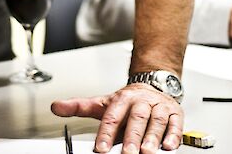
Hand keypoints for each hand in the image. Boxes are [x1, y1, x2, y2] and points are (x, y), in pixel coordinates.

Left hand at [51, 84, 182, 153]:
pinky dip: (173, 135)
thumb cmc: (127, 101)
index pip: (112, 117)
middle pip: (136, 119)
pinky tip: (169, 146)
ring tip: (148, 152)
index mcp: (121, 99)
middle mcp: (140, 101)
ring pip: (156, 121)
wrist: (152, 84)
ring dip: (153, 137)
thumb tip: (56, 107)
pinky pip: (175, 123)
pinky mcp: (174, 113)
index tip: (101, 149)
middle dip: (132, 137)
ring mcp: (158, 106)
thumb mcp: (102, 102)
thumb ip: (79, 106)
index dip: (106, 133)